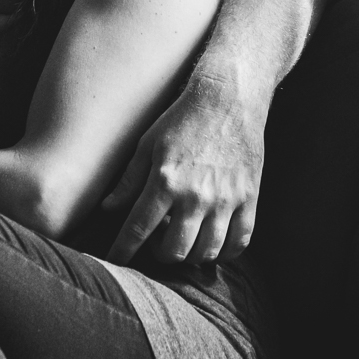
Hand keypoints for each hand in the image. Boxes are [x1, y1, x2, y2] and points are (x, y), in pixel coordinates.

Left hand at [102, 70, 263, 265]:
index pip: (138, 229)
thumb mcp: (148, 144)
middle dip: (160, 255)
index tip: (117, 260)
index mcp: (165, 181)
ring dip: (192, 255)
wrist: (230, 98)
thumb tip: (108, 209)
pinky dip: (225, 253)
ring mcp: (226, 200)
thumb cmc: (184, 118)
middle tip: (158, 242)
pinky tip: (214, 245)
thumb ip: (129, 180)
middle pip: (174, 251)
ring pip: (207, 252)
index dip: (123, 250)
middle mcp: (196, 195)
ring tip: (185, 241)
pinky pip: (240, 242)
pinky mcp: (249, 198)